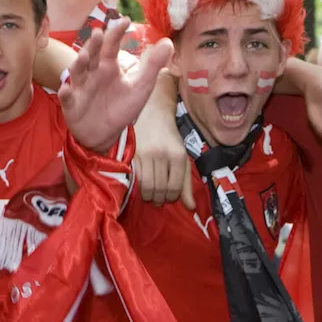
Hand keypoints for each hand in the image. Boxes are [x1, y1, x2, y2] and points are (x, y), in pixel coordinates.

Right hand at [60, 17, 172, 154]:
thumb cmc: (121, 106)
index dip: (116, 33)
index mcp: (108, 66)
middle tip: (100, 33)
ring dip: (79, 63)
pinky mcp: (72, 104)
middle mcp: (93, 73)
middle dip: (94, 44)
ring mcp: (81, 87)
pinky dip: (65, 93)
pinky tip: (66, 89)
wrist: (104, 134)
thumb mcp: (140, 87)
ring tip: (84, 56)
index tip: (125, 20)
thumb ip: (152, 66)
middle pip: (91, 54)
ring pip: (77, 72)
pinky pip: (67, 98)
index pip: (111, 45)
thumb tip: (168, 42)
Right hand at [133, 74, 194, 208]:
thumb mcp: (182, 158)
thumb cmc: (169, 138)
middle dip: (159, 199)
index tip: (168, 197)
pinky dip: (138, 187)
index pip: (175, 188)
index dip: (171, 197)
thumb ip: (186, 183)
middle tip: (157, 198)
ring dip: (148, 196)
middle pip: (160, 190)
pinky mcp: (132, 154)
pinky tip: (140, 186)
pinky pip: (135, 179)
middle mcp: (162, 155)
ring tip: (149, 194)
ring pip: (146, 187)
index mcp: (178, 156)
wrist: (152, 113)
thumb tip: (190, 207)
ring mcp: (145, 154)